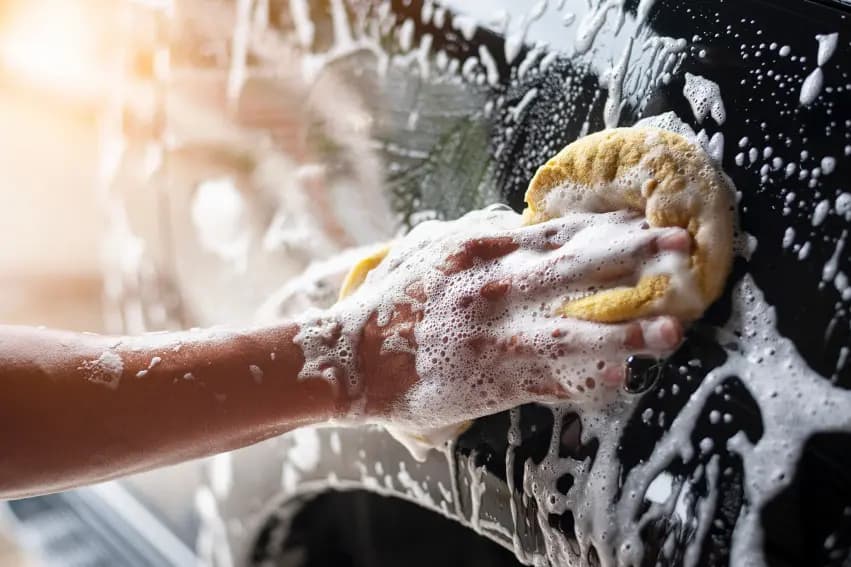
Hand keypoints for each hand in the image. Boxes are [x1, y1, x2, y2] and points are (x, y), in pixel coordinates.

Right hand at [350, 206, 689, 428]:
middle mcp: (494, 288)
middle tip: (685, 248)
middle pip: (578, 267)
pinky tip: (624, 379)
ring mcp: (495, 337)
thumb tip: (518, 223)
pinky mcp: (490, 380)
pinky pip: (549, 381)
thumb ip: (476, 233)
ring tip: (673, 330)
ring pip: (574, 331)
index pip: (558, 233)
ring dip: (627, 330)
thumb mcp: (428, 250)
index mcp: (480, 251)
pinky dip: (587, 381)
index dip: (608, 227)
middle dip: (636, 256)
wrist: (353, 358)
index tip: (646, 222)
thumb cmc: (389, 302)